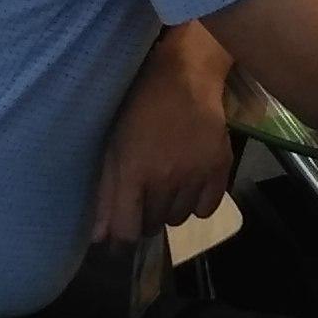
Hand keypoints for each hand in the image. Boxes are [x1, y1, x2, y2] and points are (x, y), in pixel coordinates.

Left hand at [83, 40, 233, 245]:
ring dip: (170, 209)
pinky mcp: (219, 168)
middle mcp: (165, 179)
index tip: (121, 238)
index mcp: (133, 173)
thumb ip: (106, 193)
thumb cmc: (139, 108)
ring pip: (179, 219)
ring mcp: (195, 175)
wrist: (184, 76)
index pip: (126, 230)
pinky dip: (197, 204)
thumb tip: (98, 239)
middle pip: (153, 225)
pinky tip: (190, 184)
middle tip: (145, 194)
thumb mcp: (113, 146)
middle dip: (145, 216)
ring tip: (168, 185)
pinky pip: (206, 209)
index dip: (121, 241)